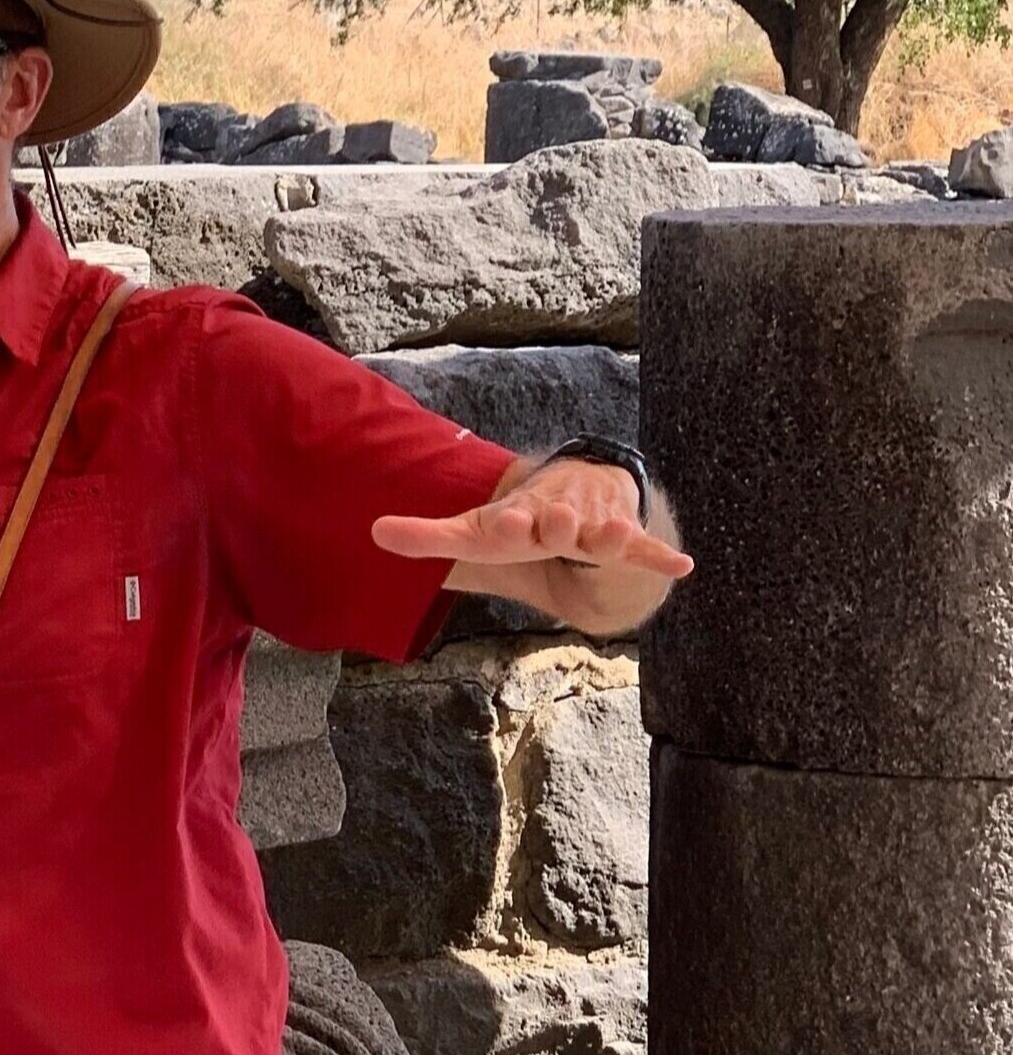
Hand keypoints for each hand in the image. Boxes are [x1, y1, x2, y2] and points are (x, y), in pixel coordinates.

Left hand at [371, 458, 694, 577]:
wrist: (576, 489)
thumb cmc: (517, 521)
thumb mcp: (473, 532)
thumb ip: (426, 535)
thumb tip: (371, 532)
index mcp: (517, 519)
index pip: (509, 522)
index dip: (507, 523)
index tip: (505, 523)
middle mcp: (556, 518)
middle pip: (558, 523)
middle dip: (557, 524)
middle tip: (558, 523)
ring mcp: (593, 527)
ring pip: (603, 531)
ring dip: (607, 534)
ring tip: (610, 535)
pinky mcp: (623, 538)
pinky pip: (644, 549)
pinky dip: (660, 557)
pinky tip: (684, 566)